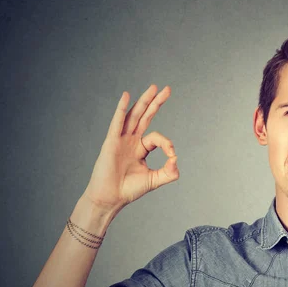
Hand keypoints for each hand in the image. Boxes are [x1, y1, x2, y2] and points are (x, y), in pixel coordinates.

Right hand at [82, 84, 178, 211]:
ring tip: (154, 88)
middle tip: (167, 89)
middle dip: (156, 103)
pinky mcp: (111, 142)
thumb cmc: (129, 190)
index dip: (167, 144)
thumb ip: (169, 172)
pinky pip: (117, 122)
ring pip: (134, 116)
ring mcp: (121, 140)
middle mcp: (131, 141)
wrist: (111, 198)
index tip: (172, 155)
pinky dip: (121, 109)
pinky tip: (126, 96)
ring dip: (144, 101)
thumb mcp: (155, 180)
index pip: (157, 138)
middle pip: (145, 116)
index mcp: (141, 148)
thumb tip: (177, 160)